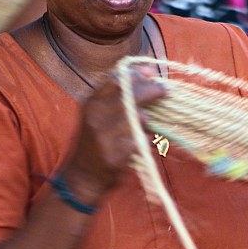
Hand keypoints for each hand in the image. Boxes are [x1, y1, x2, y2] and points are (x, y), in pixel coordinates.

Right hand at [62, 70, 167, 203]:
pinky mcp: (115, 154)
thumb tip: (149, 74)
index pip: (114, 79)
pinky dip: (146, 140)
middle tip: (164, 90)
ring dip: (147, 120)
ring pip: (139, 117)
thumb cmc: (95, 141)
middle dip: (151, 90)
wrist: (82, 176)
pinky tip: (142, 143)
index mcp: (91, 103)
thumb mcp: (97, 114)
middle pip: (130, 95)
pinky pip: (142, 140)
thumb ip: (118, 96)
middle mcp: (95, 116)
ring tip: (145, 126)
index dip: (136, 73)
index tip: (151, 73)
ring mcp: (105, 135)